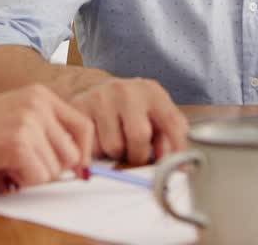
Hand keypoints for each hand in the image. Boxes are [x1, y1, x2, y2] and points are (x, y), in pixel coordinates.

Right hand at [0, 84, 93, 187]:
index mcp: (40, 94)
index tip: (78, 170)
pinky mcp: (19, 143)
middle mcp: (39, 103)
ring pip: (55, 170)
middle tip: (25, 167)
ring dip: (33, 176)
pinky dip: (21, 182)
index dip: (84, 152)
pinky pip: (38, 177)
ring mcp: (30, 122)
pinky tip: (2, 170)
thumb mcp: (14, 115)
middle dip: (53, 169)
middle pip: (73, 153)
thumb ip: (45, 130)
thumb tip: (78, 165)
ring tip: (7, 165)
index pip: (83, 125)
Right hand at [69, 77, 188, 165]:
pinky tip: (99, 139)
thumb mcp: (154, 116)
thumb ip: (167, 139)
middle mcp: (126, 90)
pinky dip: (96, 152)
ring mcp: (100, 96)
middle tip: (135, 155)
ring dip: (116, 155)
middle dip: (138, 155)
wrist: (98, 90)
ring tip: (116, 142)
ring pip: (112, 147)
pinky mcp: (78, 106)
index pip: (172, 121)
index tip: (178, 167)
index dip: (178, 148)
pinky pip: (90, 147)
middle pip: (138, 136)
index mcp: (151, 92)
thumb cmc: (132, 109)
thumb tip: (175, 166)